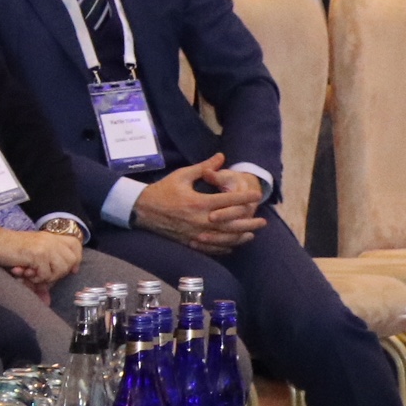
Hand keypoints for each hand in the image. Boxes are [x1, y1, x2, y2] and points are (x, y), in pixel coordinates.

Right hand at [0, 225, 81, 287]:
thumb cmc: (11, 251)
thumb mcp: (32, 257)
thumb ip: (44, 271)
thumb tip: (47, 300)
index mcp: (52, 237)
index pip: (76, 245)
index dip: (75, 260)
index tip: (70, 270)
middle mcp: (51, 239)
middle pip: (71, 260)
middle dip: (59, 273)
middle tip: (44, 275)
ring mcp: (45, 246)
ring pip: (61, 269)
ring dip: (48, 277)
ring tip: (34, 274)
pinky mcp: (37, 254)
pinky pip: (46, 274)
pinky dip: (37, 278)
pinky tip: (26, 273)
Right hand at [130, 155, 265, 255]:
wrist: (142, 209)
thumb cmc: (163, 190)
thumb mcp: (182, 175)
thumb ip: (204, 168)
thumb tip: (221, 157)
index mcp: (199, 202)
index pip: (229, 200)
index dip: (245, 198)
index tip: (257, 196)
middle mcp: (200, 220)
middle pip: (231, 223)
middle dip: (249, 222)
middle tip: (263, 221)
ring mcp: (195, 233)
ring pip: (224, 238)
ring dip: (240, 236)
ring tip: (252, 234)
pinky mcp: (189, 242)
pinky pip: (211, 248)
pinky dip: (224, 247)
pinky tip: (233, 245)